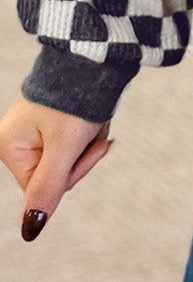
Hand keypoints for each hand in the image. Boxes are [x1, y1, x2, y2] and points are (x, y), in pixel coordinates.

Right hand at [0, 93, 113, 240]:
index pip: (44, 188)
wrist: (95, 51)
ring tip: (93, 115)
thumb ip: (48, 187)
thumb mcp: (64, 145)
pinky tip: (94, 113)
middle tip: (92, 125)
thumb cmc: (76, 96)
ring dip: (89, 139)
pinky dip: (90, 129)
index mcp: (7, 146)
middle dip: (82, 152)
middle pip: (58, 172)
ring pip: (70, 155)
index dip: (75, 171)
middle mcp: (15, 139)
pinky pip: (75, 139)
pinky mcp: (51, 119)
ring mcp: (33, 128)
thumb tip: (30, 230)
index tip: (93, 145)